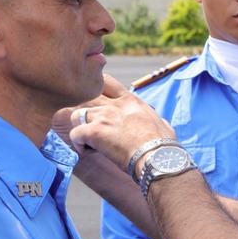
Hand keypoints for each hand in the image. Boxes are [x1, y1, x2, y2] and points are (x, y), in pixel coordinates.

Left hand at [53, 75, 175, 172]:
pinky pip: (75, 134)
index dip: (97, 90)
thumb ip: (153, 119)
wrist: (157, 156)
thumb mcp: (162, 124)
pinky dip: (78, 144)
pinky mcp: (94, 132)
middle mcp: (114, 105)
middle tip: (89, 125)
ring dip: (79, 127)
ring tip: (87, 140)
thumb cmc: (163, 144)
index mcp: (130, 101)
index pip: (106, 82)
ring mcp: (103, 117)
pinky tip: (87, 151)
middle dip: (84, 110)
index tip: (98, 103)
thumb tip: (160, 123)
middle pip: (86, 97)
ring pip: (76, 115)